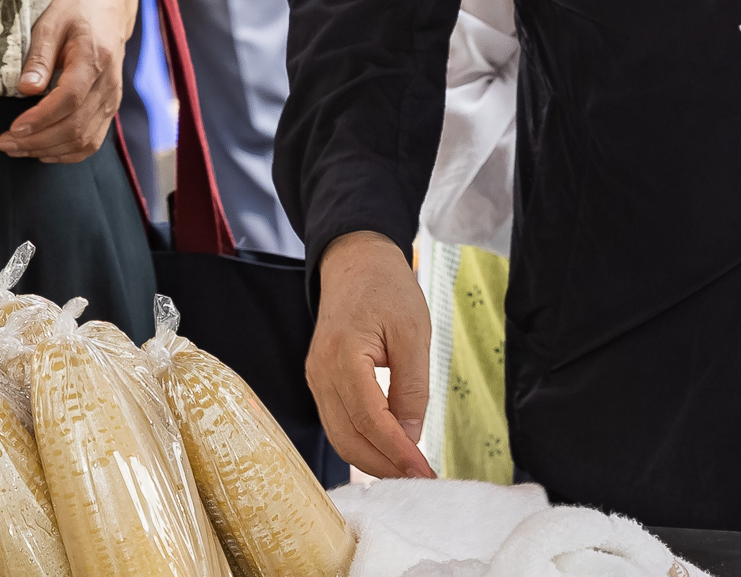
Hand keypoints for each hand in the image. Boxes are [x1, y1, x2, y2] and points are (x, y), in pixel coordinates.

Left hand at [0, 0, 135, 162]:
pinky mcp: (109, 108)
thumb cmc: (78, 10)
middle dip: (36, 140)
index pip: (69, 99)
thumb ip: (39, 57)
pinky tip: (42, 151)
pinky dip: (67, 153)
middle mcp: (108, 85)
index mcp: (95, 60)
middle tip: (4, 143)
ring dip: (48, 150)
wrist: (110, 5)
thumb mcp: (51, 22)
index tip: (13, 128)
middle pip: (75, 126)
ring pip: (84, 140)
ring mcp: (112, 99)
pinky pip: (92, 141)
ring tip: (16, 149)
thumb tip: (25, 90)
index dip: (41, 118)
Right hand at [307, 232, 434, 479]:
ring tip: (408, 471)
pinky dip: (362, 443)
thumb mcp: (413, 333)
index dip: (397, 452)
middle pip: (348, 438)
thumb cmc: (387, 289)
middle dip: (385, 466)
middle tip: (421, 480)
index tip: (425, 472)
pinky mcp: (320, 380)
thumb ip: (411, 388)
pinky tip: (388, 450)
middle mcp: (320, 372)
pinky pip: (337, 423)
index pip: (369, 420)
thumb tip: (410, 439)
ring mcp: (315, 377)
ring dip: (373, 460)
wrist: (355, 261)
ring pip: (340, 436)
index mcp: (342, 356)